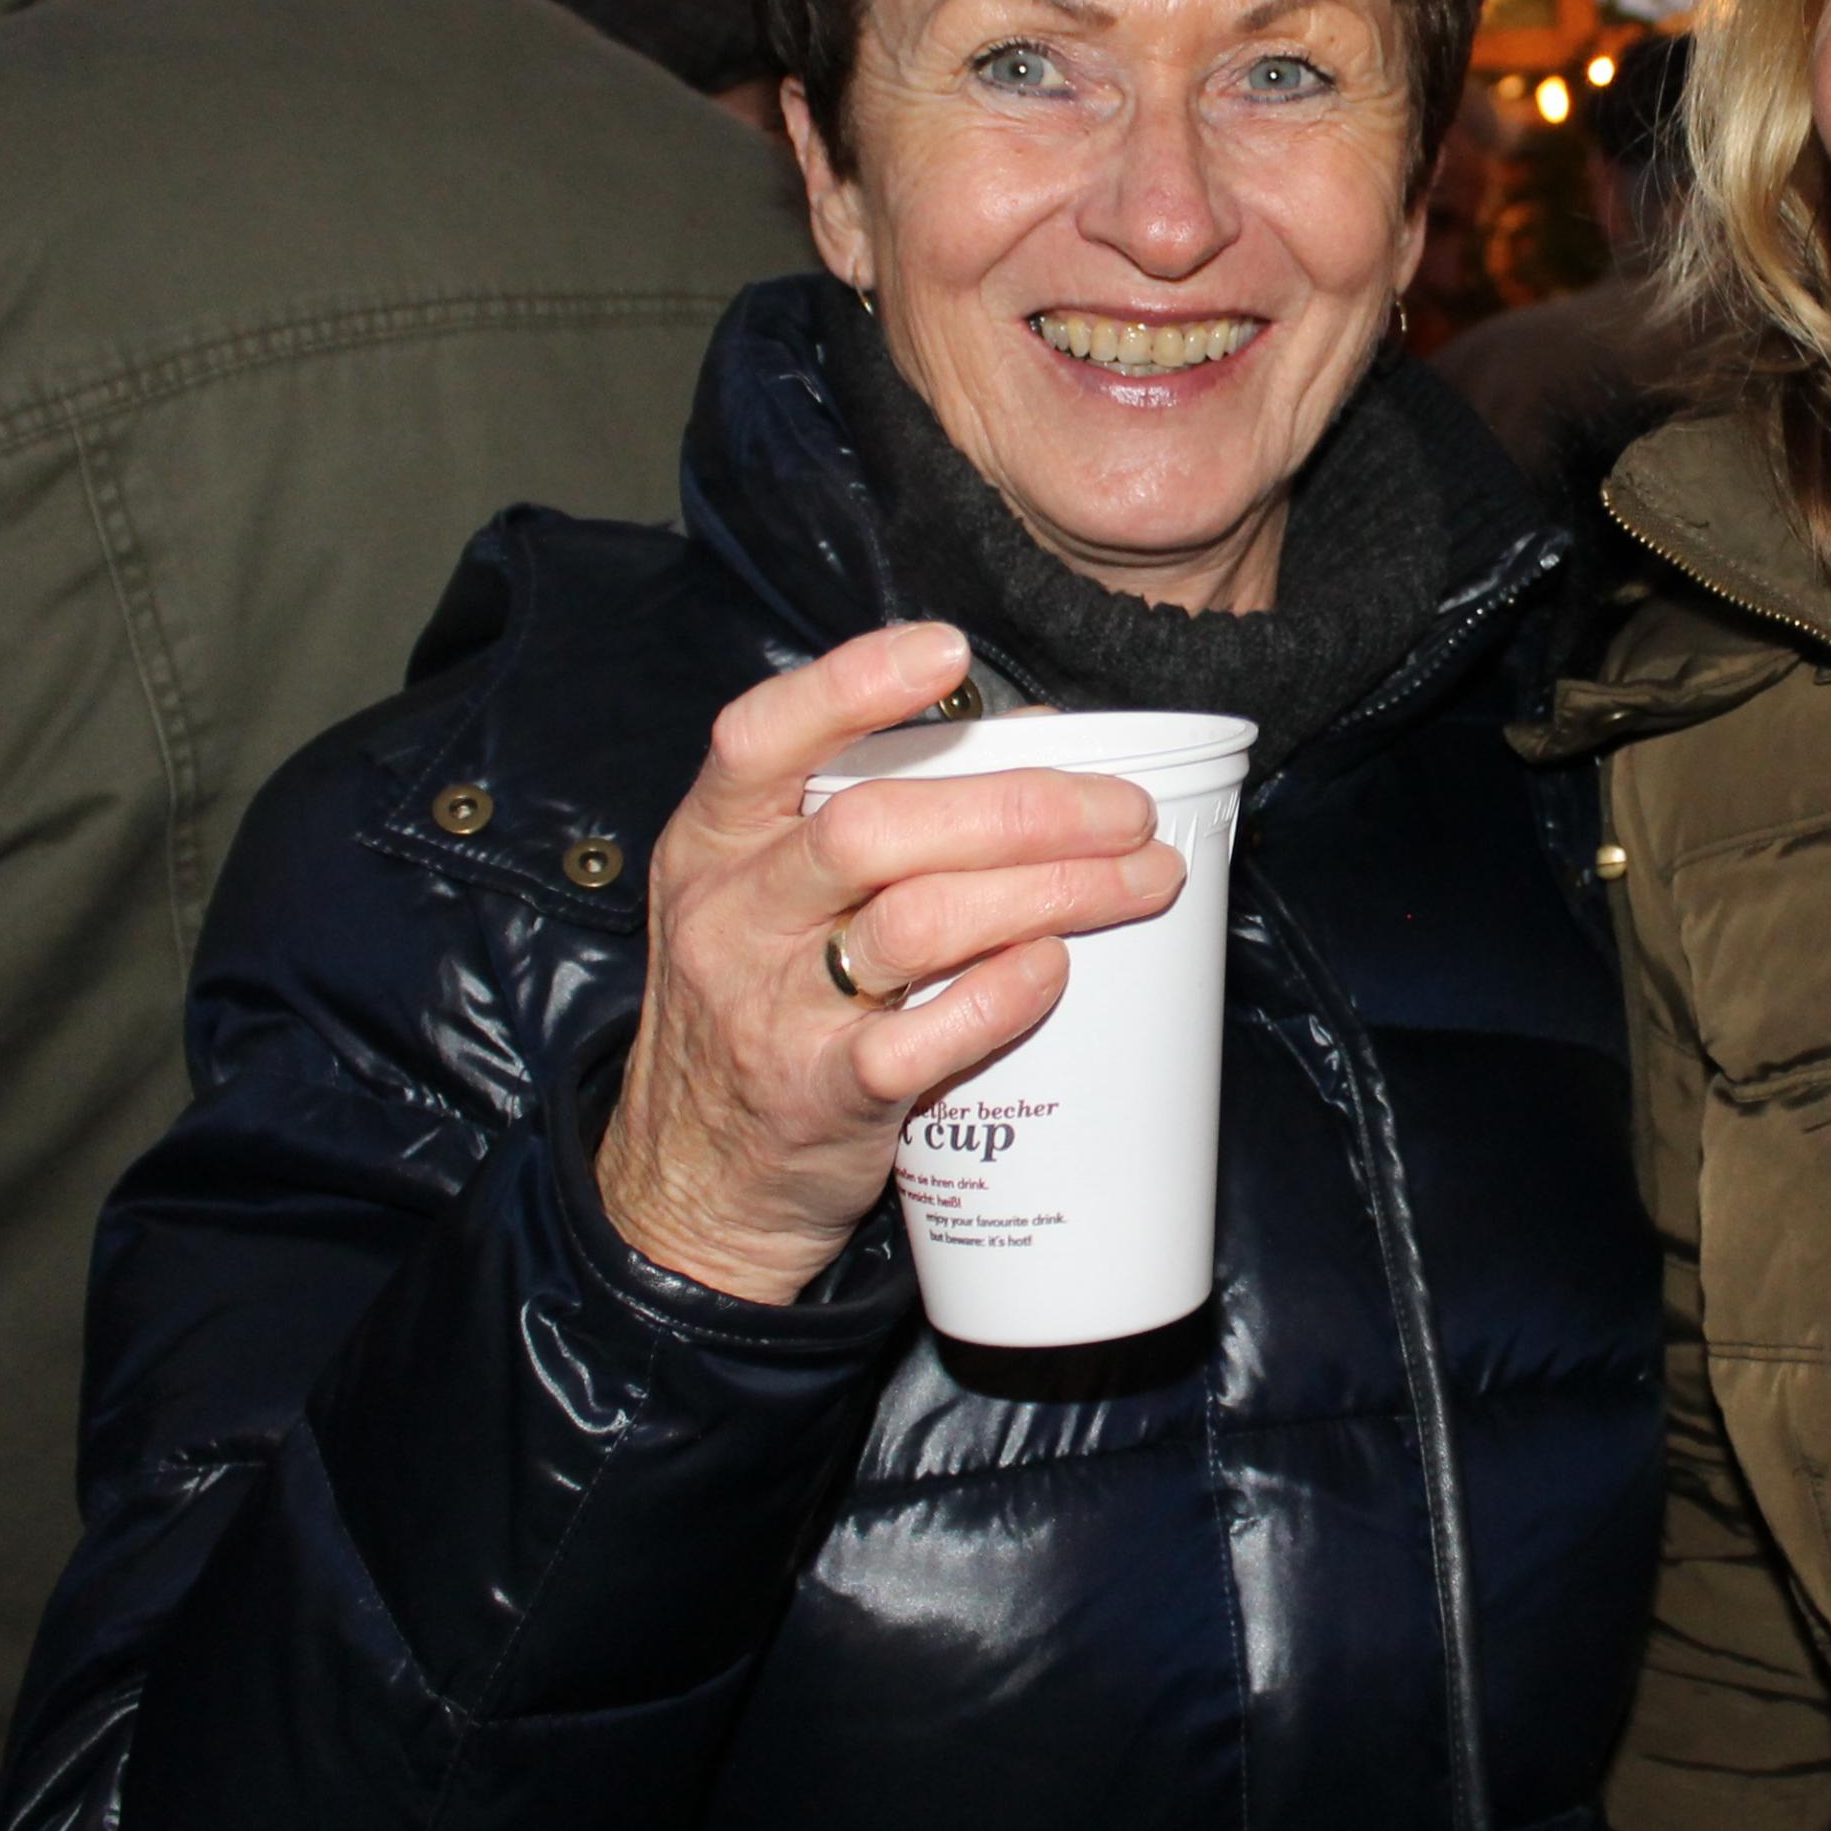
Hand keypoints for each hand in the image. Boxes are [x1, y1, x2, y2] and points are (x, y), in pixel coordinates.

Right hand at [594, 622, 1187, 1303]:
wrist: (690, 1182)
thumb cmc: (757, 1007)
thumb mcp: (766, 897)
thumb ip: (872, 815)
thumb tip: (1034, 738)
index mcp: (713, 842)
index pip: (761, 737)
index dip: (851, 684)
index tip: (945, 648)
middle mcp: (733, 914)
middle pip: (876, 826)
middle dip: (1021, 806)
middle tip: (1123, 811)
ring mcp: (772, 1008)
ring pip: (919, 921)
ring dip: (1050, 891)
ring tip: (1140, 880)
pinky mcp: (823, 1096)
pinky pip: (924, 1035)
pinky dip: (1003, 993)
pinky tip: (1056, 966)